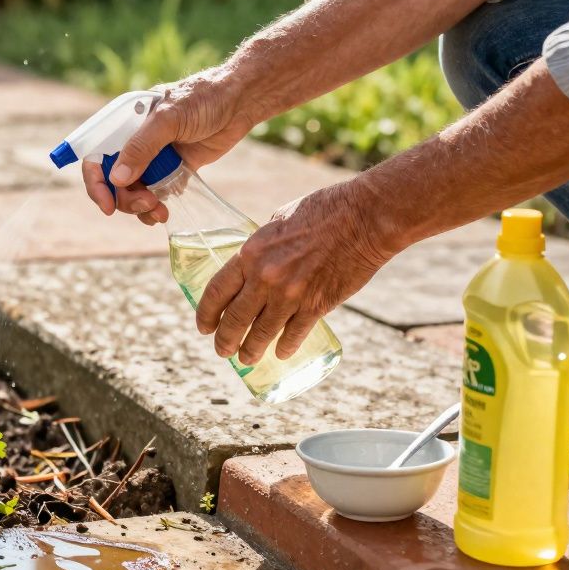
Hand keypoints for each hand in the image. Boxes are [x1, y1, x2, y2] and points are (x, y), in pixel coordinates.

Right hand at [83, 69, 258, 225]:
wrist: (240, 101)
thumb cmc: (203, 98)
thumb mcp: (169, 119)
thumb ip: (142, 147)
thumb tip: (116, 179)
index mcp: (125, 125)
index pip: (96, 157)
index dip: (96, 182)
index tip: (107, 206)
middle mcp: (135, 142)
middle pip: (114, 181)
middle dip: (125, 198)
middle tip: (147, 203)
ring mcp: (154, 158)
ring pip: (133, 191)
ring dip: (140, 207)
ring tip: (158, 212)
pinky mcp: (173, 170)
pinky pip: (155, 194)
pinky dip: (154, 207)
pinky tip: (164, 211)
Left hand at [195, 181, 396, 364]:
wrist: (364, 218)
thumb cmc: (323, 211)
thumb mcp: (278, 222)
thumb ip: (262, 249)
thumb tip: (252, 265)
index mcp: (251, 254)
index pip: (217, 292)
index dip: (206, 314)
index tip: (204, 327)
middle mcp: (265, 278)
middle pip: (235, 319)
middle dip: (225, 340)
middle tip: (223, 351)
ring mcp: (291, 295)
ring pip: (262, 333)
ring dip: (251, 350)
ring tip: (246, 359)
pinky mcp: (317, 305)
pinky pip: (294, 334)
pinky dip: (286, 346)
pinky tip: (280, 353)